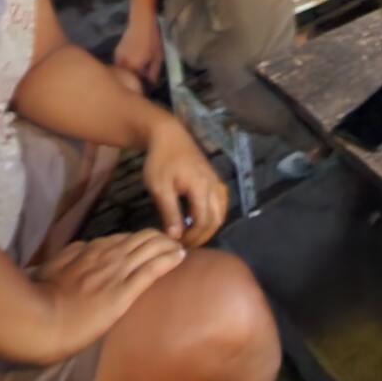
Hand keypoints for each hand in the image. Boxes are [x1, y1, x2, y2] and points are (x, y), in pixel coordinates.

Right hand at [31, 230, 185, 357]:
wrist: (40, 320)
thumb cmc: (40, 298)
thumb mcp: (50, 268)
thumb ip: (68, 256)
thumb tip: (81, 248)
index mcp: (89, 250)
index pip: (121, 238)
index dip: (137, 240)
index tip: (148, 243)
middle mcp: (105, 256)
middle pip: (141, 238)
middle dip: (160, 238)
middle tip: (172, 243)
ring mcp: (115, 272)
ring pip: (151, 248)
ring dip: (169, 245)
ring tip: (181, 247)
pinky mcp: (123, 293)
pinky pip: (152, 270)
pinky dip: (168, 260)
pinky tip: (181, 257)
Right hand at [113, 14, 164, 85]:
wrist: (141, 22)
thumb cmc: (152, 39)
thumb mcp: (158, 57)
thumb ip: (154, 72)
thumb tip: (152, 83)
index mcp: (134, 67)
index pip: (136, 84)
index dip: (141, 87)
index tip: (146, 88)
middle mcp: (123, 65)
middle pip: (126, 79)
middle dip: (133, 82)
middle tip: (142, 81)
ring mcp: (117, 58)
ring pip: (122, 72)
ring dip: (128, 74)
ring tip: (137, 73)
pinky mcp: (116, 52)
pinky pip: (119, 64)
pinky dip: (124, 67)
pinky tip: (131, 64)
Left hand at [143, 114, 228, 246]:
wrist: (169, 135)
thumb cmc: (161, 160)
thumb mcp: (160, 187)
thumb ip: (170, 212)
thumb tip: (175, 237)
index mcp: (201, 187)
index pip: (203, 221)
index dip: (192, 237)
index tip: (177, 244)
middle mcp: (214, 185)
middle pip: (216, 219)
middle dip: (202, 236)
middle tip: (186, 245)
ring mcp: (216, 181)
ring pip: (221, 212)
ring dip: (209, 227)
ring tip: (193, 236)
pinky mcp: (214, 179)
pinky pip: (221, 203)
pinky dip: (214, 216)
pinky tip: (201, 220)